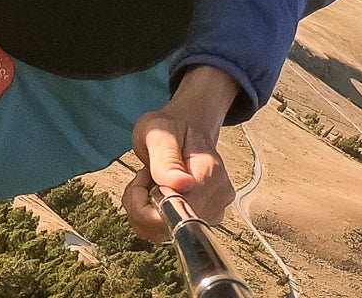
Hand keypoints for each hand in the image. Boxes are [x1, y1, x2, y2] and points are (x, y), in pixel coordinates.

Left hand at [122, 66, 239, 242]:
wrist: (189, 127)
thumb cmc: (172, 128)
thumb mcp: (159, 132)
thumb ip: (166, 158)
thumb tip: (182, 185)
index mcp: (209, 173)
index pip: (175, 214)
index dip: (148, 204)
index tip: (144, 178)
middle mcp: (217, 198)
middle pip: (169, 228)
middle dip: (144, 206)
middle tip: (146, 176)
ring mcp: (213, 211)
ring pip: (165, 233)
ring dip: (146, 211)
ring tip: (152, 181)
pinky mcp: (204, 219)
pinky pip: (168, 231)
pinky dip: (152, 216)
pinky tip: (157, 193)